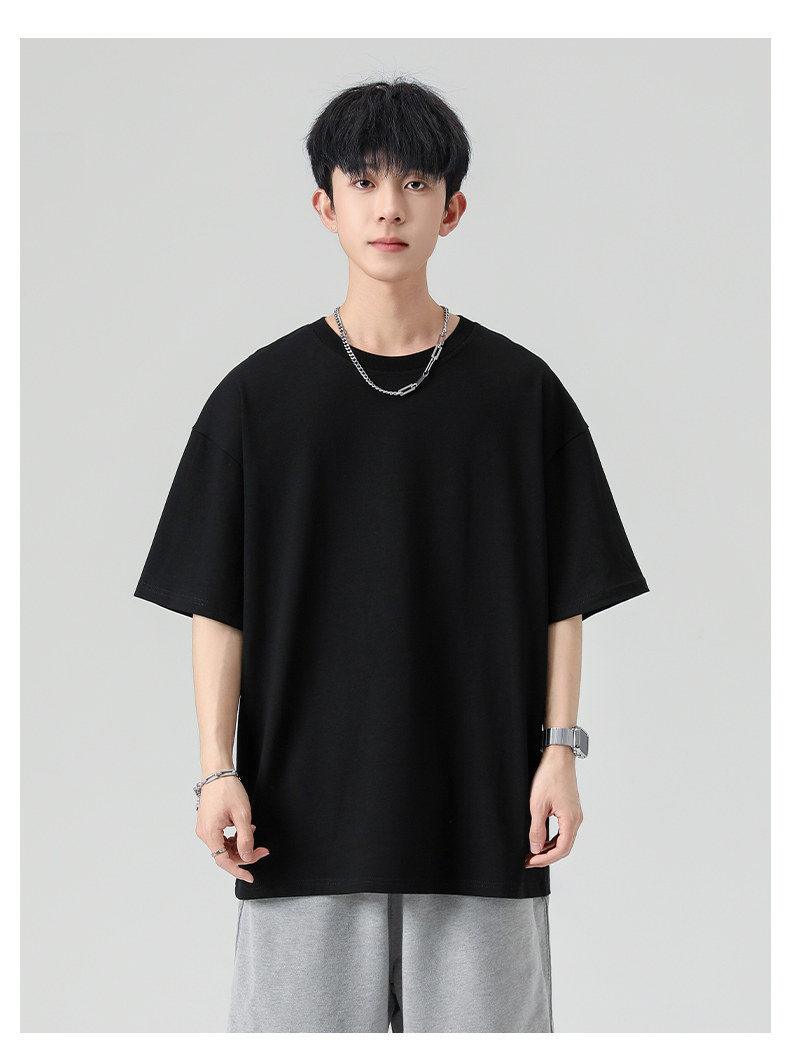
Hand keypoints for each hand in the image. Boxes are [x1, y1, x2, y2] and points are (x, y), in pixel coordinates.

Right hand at [195, 776, 269, 882]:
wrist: (217, 773)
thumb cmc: (227, 789)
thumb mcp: (242, 815)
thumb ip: (245, 838)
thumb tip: (247, 856)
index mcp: (210, 833)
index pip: (223, 861)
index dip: (238, 870)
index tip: (250, 876)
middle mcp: (204, 833)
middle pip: (225, 854)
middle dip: (245, 854)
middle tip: (262, 850)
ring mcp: (205, 828)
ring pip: (224, 847)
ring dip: (240, 845)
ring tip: (254, 834)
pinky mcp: (208, 824)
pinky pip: (221, 838)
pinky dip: (234, 838)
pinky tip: (245, 830)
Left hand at [525, 748, 582, 868]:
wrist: (558, 758)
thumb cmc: (550, 777)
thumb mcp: (537, 805)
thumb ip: (537, 829)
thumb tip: (535, 848)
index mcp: (570, 819)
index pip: (562, 849)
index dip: (546, 859)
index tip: (531, 862)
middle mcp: (576, 819)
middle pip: (564, 847)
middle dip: (547, 856)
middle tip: (530, 861)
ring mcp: (574, 814)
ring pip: (564, 839)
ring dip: (549, 848)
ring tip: (533, 851)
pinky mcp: (570, 809)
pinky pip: (564, 830)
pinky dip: (553, 838)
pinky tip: (541, 838)